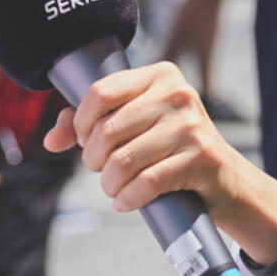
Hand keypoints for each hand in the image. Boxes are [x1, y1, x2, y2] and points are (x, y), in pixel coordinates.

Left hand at [44, 62, 248, 219]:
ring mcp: (191, 125)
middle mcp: (178, 93)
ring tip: (117, 187)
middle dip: (95, 160)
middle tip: (105, 169)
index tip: (88, 141)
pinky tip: (128, 200)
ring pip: (122, 161)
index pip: (99, 92)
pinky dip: (128, 199)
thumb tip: (52, 139)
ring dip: (110, 184)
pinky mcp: (200, 157)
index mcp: (160, 75)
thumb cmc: (172, 147)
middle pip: (106, 131)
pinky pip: (145, 184)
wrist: (224, 177)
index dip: (82, 124)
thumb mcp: (136, 124)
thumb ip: (91, 124)